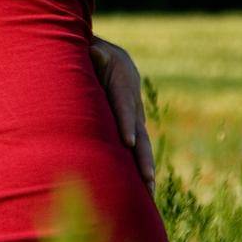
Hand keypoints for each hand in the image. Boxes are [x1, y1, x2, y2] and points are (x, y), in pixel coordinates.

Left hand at [89, 36, 155, 195]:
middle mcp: (133, 103)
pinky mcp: (132, 126)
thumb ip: (93, 53)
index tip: (128, 143)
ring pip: (142, 144)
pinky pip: (138, 147)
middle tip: (146, 178)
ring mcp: (135, 116)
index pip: (124, 106)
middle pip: (140, 132)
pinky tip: (142, 188)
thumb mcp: (93, 49)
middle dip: (142, 157)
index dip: (126, 124)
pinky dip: (139, 166)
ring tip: (149, 192)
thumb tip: (93, 51)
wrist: (112, 57)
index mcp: (123, 83)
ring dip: (145, 168)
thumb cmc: (94, 53)